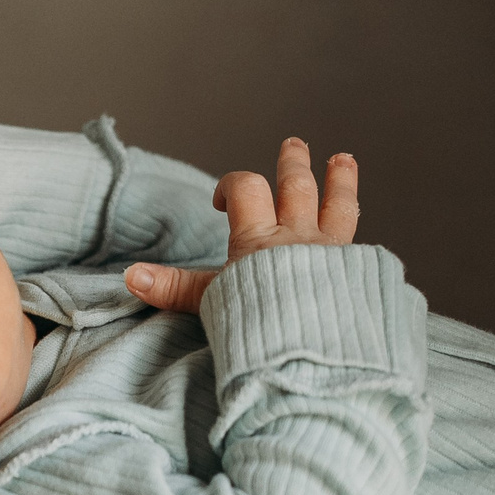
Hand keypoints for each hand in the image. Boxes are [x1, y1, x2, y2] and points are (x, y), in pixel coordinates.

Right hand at [124, 136, 357, 314]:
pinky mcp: (357, 274)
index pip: (246, 189)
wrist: (312, 350)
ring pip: (337, 204)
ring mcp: (331, 252)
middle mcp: (298, 236)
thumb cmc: (260, 327)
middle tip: (294, 144)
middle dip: (293, 163)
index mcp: (259, 239)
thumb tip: (132, 276)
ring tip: (343, 160)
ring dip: (339, 180)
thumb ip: (174, 288)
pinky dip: (359, 231)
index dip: (231, 185)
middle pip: (296, 186)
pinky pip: (361, 244)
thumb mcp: (211, 304)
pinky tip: (363, 230)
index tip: (222, 200)